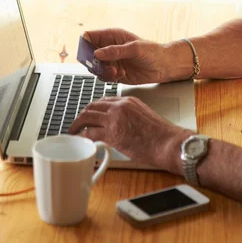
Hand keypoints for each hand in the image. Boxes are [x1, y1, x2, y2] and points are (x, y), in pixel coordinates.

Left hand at [68, 96, 192, 173]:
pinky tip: (81, 141)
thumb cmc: (160, 134)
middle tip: (76, 124)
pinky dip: (83, 137)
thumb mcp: (143, 116)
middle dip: (82, 115)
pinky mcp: (113, 133)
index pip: (104, 101)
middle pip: (92, 106)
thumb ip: (128, 116)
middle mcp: (120, 105)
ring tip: (73, 133)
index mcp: (128, 100)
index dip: (93, 109)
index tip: (88, 116)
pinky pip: (91, 133)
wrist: (168, 142)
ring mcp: (115, 118)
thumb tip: (119, 125)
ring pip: (88, 117)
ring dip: (77, 125)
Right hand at [83, 28, 178, 84]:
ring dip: (102, 71)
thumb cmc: (152, 51)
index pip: (89, 36)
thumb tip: (97, 53)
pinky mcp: (114, 73)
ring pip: (95, 67)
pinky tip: (120, 75)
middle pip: (89, 54)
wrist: (164, 66)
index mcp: (112, 36)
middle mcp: (109, 48)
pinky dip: (109, 78)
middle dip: (92, 61)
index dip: (85, 44)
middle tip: (101, 66)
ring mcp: (111, 61)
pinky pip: (103, 76)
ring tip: (115, 71)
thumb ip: (115, 50)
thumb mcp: (134, 48)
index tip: (88, 54)